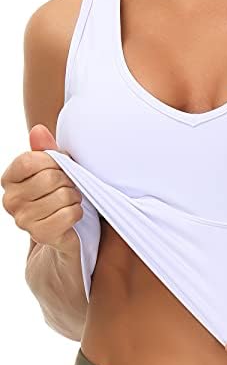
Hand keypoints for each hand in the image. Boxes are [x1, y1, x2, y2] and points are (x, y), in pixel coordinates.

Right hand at [1, 124, 81, 252]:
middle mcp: (10, 199)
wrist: (66, 230)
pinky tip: (72, 215)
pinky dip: (77, 213)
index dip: (54, 161)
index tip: (60, 169)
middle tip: (69, 187)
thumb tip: (38, 130)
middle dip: (69, 181)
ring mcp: (23, 219)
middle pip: (50, 178)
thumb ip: (47, 149)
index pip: (31, 160)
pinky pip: (68, 214)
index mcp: (10, 178)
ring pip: (62, 196)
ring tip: (71, 201)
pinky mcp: (40, 234)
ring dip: (75, 197)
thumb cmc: (61, 193)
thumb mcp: (55, 168)